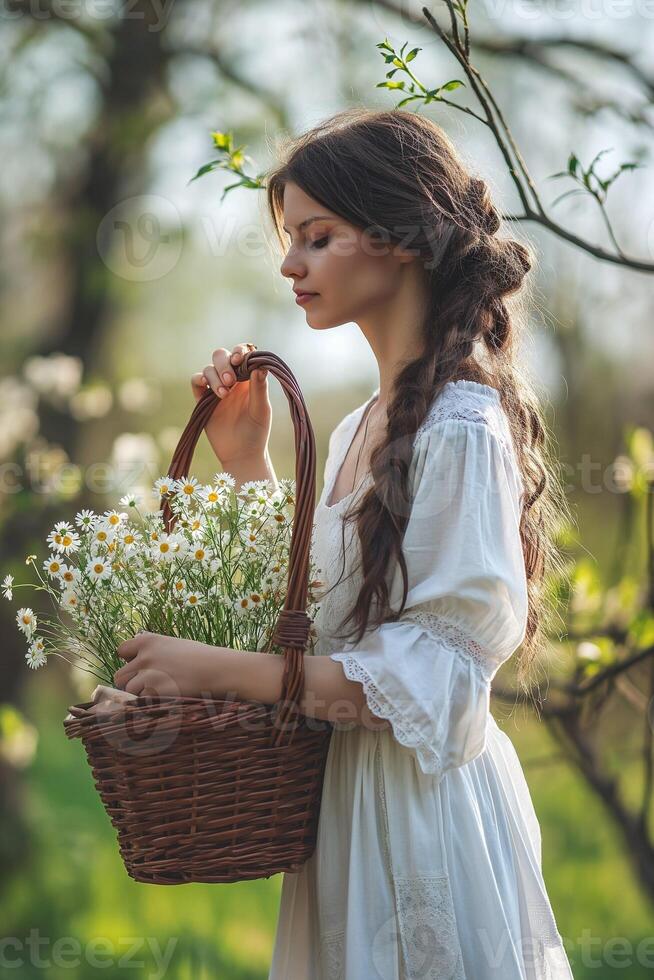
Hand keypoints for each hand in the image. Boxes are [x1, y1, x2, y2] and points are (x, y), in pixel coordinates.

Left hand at [114, 631, 224, 697]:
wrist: (219, 669)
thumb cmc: (202, 657)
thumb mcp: (175, 644)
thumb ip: (154, 646)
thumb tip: (137, 645)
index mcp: (148, 641)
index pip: (121, 650)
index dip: (128, 661)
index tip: (139, 667)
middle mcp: (145, 656)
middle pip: (120, 675)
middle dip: (130, 683)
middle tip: (148, 687)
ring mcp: (149, 674)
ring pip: (129, 691)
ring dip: (141, 695)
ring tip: (161, 694)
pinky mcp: (155, 692)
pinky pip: (141, 702)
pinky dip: (150, 704)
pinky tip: (165, 699)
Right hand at [190, 342, 271, 465]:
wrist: (241, 454)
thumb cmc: (257, 432)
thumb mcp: (261, 410)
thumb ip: (260, 388)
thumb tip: (260, 365)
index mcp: (249, 378)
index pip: (243, 354)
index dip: (240, 351)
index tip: (240, 359)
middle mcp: (232, 380)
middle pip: (222, 356)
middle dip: (225, 363)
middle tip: (231, 381)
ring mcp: (216, 388)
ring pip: (209, 368)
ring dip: (215, 376)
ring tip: (224, 394)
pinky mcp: (202, 399)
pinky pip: (196, 381)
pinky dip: (199, 379)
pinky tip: (207, 387)